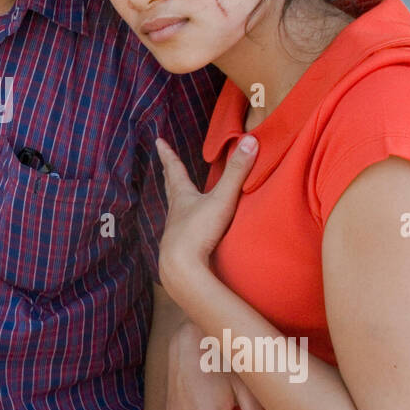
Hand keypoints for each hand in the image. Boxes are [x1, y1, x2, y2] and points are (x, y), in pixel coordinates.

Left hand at [154, 135, 257, 296]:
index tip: (159, 142)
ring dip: (177, 200)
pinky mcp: (182, 248)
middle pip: (171, 188)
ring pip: (175, 210)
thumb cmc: (198, 232)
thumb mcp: (222, 199)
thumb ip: (237, 172)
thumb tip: (250, 141)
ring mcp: (176, 231)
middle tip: (164, 165)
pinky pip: (183, 231)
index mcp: (183, 197)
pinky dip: (185, 223)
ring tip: (178, 196)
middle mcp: (176, 212)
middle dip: (169, 174)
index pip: (175, 170)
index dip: (168, 154)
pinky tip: (189, 229)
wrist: (182, 269)